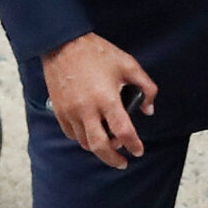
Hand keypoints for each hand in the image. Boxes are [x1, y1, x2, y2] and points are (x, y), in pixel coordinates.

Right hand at [41, 32, 154, 169]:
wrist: (63, 44)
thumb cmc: (98, 53)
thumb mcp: (129, 65)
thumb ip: (146, 87)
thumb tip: (148, 109)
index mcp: (107, 98)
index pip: (123, 131)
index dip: (134, 145)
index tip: (138, 151)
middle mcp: (87, 109)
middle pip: (101, 146)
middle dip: (113, 159)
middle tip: (122, 162)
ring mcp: (71, 112)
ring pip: (85, 142)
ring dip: (99, 148)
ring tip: (109, 145)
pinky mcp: (59, 111)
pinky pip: (71, 134)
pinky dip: (83, 139)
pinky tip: (92, 134)